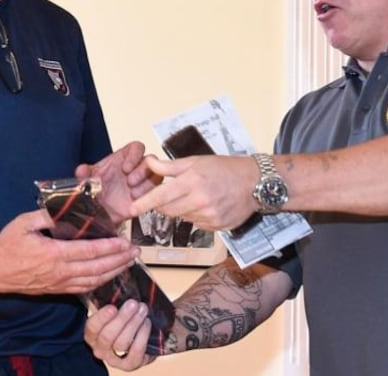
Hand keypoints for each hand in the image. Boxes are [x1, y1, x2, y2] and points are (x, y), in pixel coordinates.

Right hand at [0, 209, 137, 294]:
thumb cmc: (6, 246)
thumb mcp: (23, 223)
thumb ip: (46, 214)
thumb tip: (66, 206)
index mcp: (53, 254)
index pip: (89, 252)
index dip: (110, 247)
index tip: (124, 241)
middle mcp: (60, 272)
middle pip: (97, 268)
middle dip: (119, 260)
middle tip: (135, 252)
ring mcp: (59, 283)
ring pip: (93, 281)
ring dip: (114, 272)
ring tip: (128, 263)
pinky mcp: (57, 290)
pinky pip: (83, 289)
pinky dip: (100, 283)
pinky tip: (109, 276)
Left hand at [77, 141, 159, 222]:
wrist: (100, 213)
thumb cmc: (96, 192)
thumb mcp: (87, 180)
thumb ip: (84, 174)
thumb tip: (81, 170)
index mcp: (123, 159)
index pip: (137, 147)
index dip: (134, 155)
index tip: (126, 168)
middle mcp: (135, 168)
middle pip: (151, 160)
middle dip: (142, 172)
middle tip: (129, 182)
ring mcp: (142, 182)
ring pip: (157, 175)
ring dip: (146, 185)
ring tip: (133, 194)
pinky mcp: (147, 196)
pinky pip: (157, 192)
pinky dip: (149, 197)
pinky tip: (137, 201)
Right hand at [85, 300, 155, 370]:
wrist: (138, 339)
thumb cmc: (124, 321)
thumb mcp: (115, 311)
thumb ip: (114, 302)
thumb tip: (121, 284)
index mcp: (92, 334)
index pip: (92, 327)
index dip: (102, 318)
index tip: (113, 307)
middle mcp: (100, 349)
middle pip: (107, 336)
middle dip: (122, 318)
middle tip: (133, 304)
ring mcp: (114, 359)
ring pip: (122, 343)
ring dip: (134, 324)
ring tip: (143, 310)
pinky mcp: (130, 364)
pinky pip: (136, 352)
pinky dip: (142, 336)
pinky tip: (147, 323)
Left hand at [132, 155, 257, 230]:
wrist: (255, 182)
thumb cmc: (226, 168)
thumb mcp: (196, 161)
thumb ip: (169, 166)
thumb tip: (149, 163)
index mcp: (192, 181)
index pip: (161, 196)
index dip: (144, 204)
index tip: (131, 209)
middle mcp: (200, 200)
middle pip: (168, 210)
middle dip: (163, 205)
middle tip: (171, 194)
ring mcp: (209, 216)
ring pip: (182, 217)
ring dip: (182, 209)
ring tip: (197, 196)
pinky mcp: (217, 226)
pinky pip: (197, 224)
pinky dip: (196, 216)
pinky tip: (208, 205)